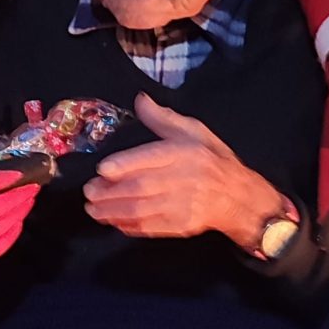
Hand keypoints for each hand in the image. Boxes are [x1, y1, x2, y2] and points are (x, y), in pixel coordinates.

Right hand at [0, 142, 39, 263]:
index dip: (18, 174)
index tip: (32, 166)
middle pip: (7, 203)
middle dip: (25, 191)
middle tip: (35, 180)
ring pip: (7, 224)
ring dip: (21, 209)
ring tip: (27, 196)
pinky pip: (0, 244)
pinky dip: (13, 230)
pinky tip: (15, 218)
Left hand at [83, 92, 283, 248]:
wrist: (240, 196)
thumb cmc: (212, 160)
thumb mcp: (193, 131)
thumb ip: (162, 118)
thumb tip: (139, 100)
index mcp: (185, 152)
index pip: (152, 158)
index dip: (125, 165)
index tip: (103, 169)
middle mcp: (184, 178)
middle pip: (142, 187)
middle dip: (111, 192)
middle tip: (89, 192)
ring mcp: (184, 205)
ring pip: (143, 210)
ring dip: (114, 211)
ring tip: (93, 209)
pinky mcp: (182, 225)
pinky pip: (151, 227)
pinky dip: (130, 227)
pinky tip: (113, 222)